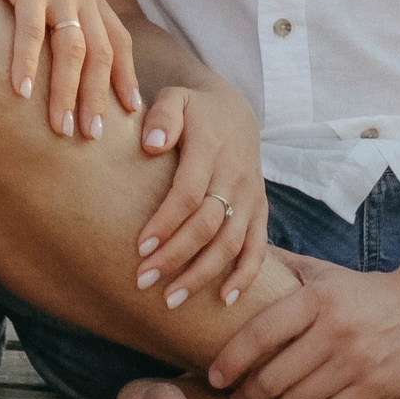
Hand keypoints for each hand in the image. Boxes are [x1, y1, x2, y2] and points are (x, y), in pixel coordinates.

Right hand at [0, 0, 139, 140]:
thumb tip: (62, 41)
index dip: (126, 77)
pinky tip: (20, 94)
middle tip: (94, 138)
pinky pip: (29, 31)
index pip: (119, 41)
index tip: (130, 112)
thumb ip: (60, 5)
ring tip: (61, 130)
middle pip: (101, 54)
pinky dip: (27, 64)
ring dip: (67, 94)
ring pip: (72, 50)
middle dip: (99, 99)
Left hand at [131, 86, 268, 311]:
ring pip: (231, 242)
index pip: (188, 193)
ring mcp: (251, 195)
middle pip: (208, 225)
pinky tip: (224, 300)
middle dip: (176, 257)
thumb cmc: (193, 110)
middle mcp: (235, 174)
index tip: (140, 248)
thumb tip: (151, 145)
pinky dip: (245, 275)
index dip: (166, 222)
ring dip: (202, 274)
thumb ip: (162, 117)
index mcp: (211, 148)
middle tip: (143, 282)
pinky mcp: (260, 210)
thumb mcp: (175, 98)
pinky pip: (258, 247)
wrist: (235, 111)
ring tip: (171, 300)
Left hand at [206, 256, 399, 398]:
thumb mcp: (325, 272)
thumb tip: (237, 259)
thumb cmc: (364, 292)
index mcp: (318, 298)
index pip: (261, 333)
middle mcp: (335, 329)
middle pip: (273, 376)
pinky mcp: (375, 388)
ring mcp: (356, 362)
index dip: (231, 360)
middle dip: (247, 397)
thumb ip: (283, 266)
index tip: (215, 377)